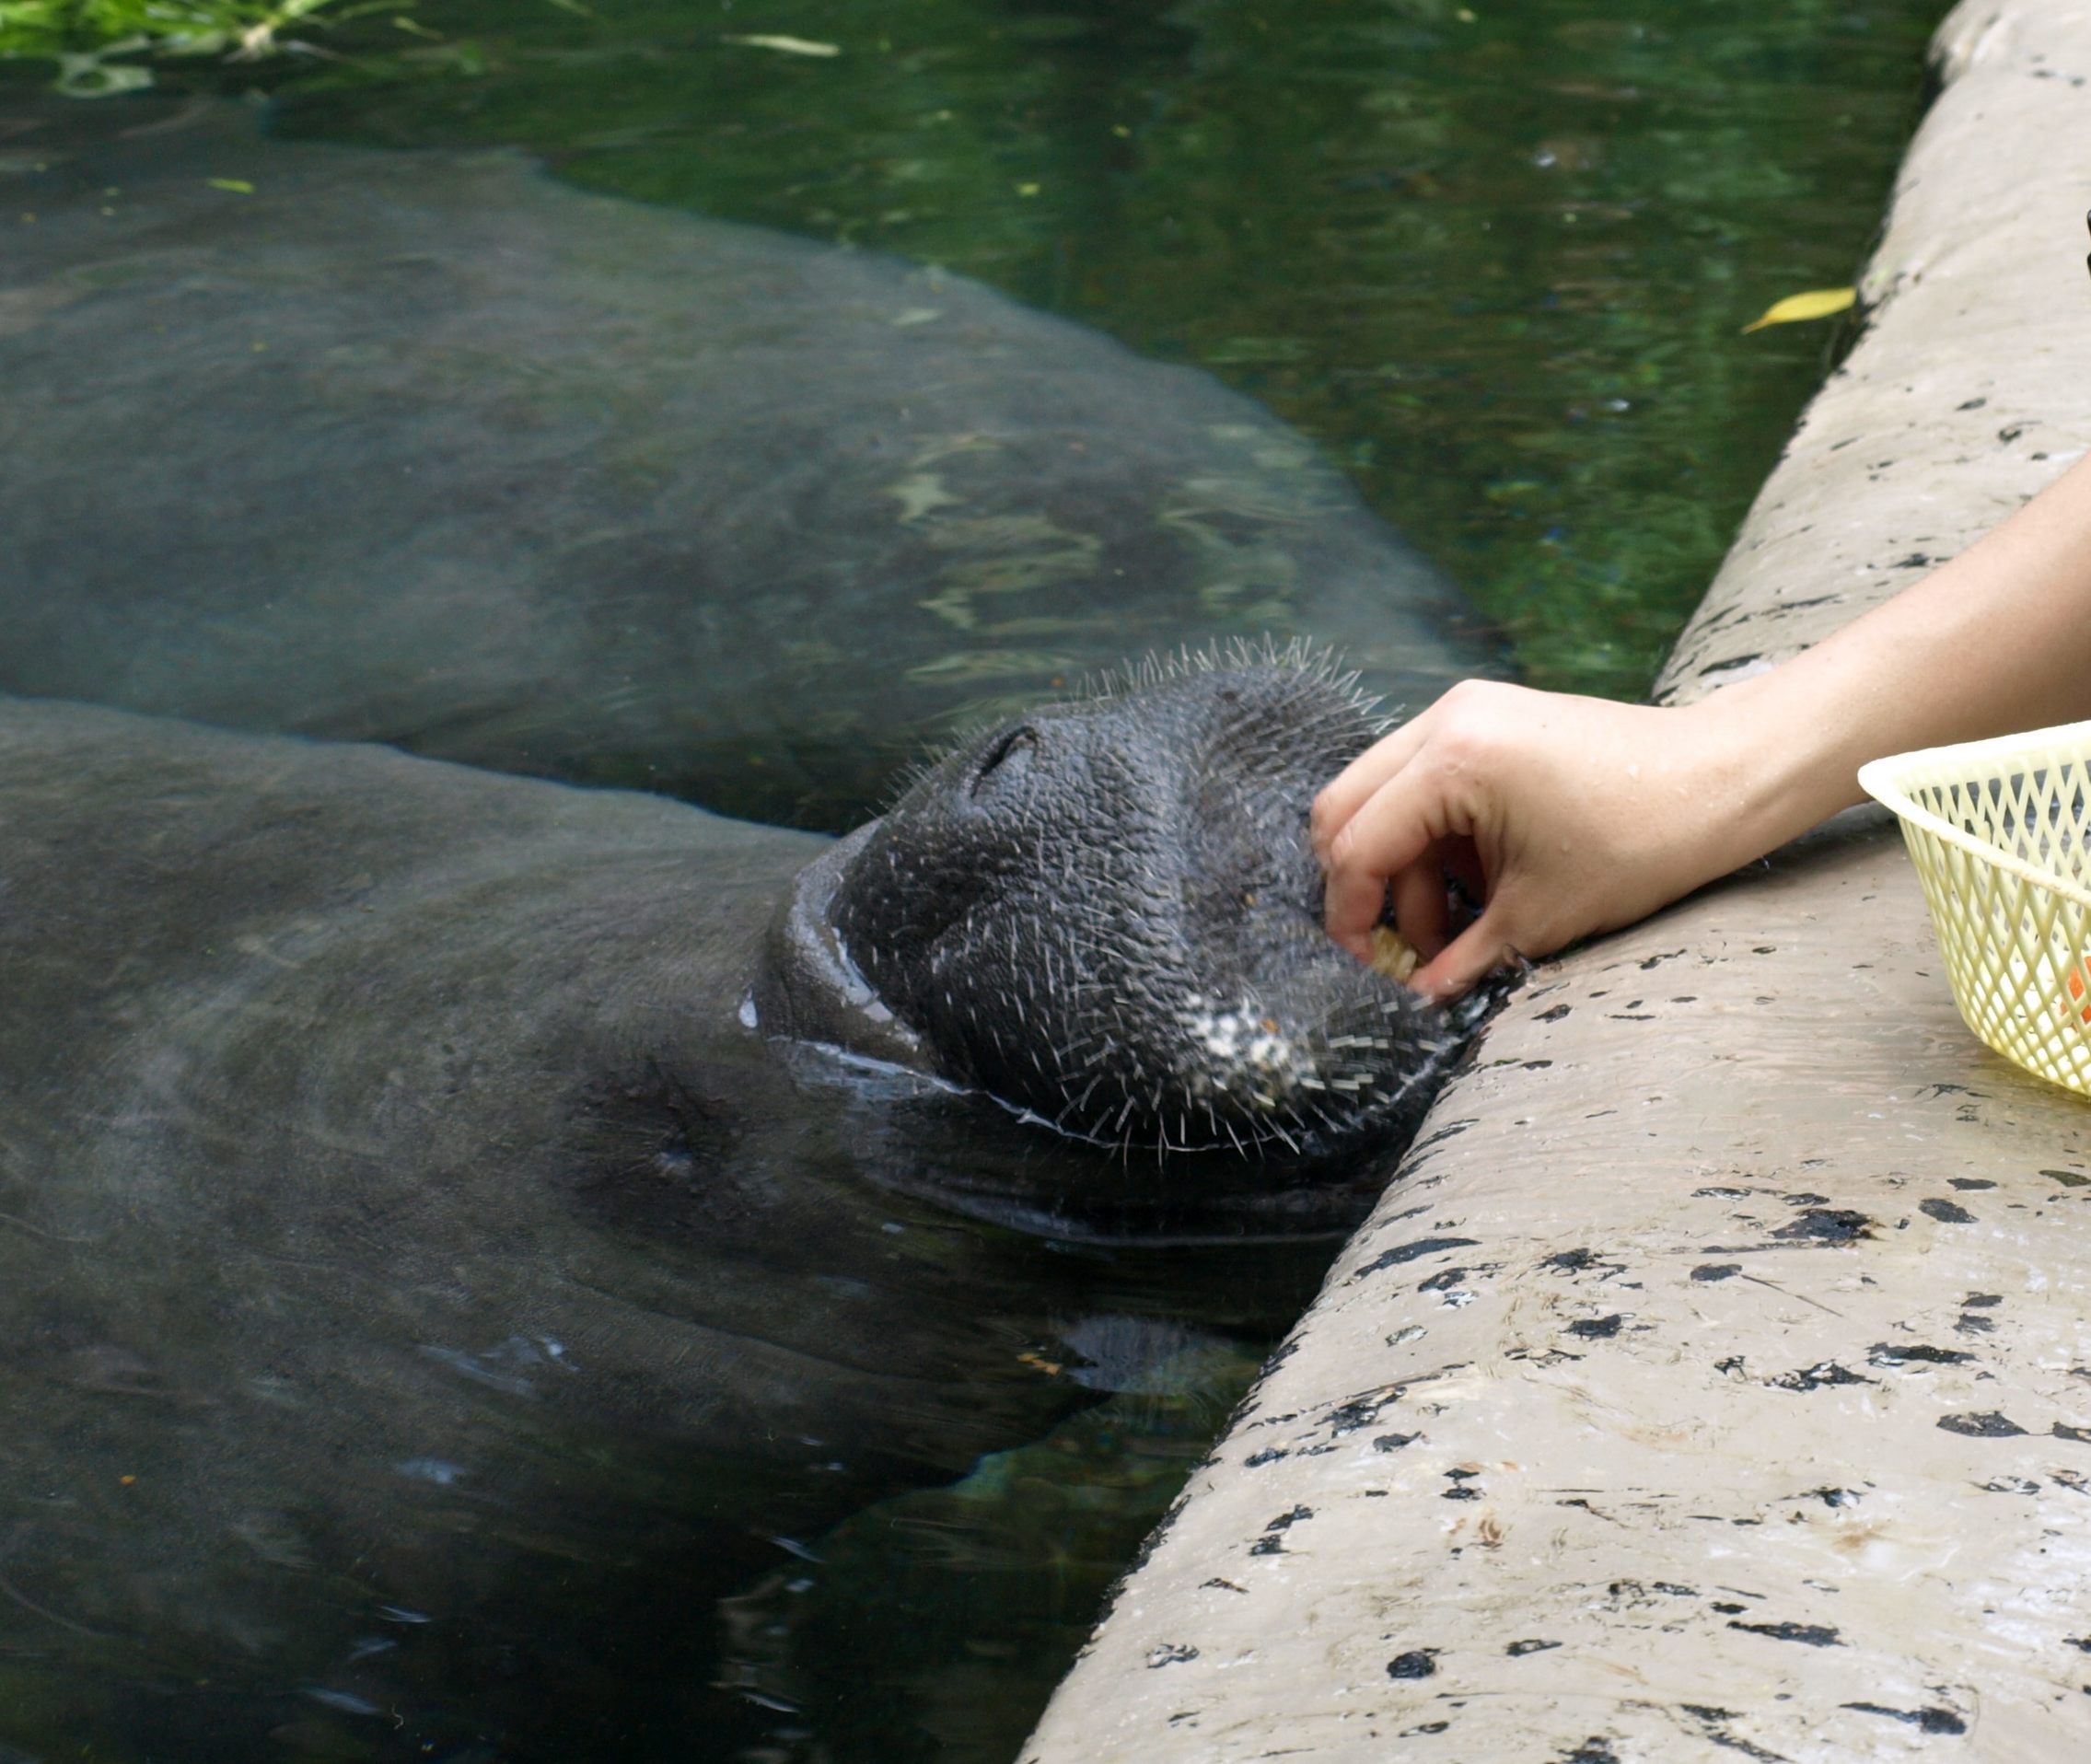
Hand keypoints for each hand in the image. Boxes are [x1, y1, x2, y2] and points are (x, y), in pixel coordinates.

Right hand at [1311, 680, 1751, 1001]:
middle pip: (1345, 808)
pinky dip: (1433, 840)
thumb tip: (1413, 999)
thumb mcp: (1539, 918)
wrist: (1726, 780)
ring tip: (1451, 932)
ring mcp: (1464, 712)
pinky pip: (1425, 784)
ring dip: (1402, 869)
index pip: (1355, 844)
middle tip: (1389, 947)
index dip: (1350, 916)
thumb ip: (1459, 959)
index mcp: (1451, 761)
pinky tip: (1476, 887)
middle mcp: (1444, 720)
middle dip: (1362, 886)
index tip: (1367, 967)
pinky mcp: (1487, 720)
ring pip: (1383, 798)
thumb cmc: (1646, 842)